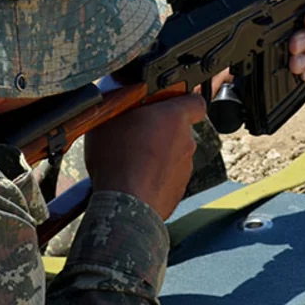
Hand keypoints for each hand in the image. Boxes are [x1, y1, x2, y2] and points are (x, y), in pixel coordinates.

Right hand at [83, 94, 205, 219]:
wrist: (125, 204)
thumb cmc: (118, 159)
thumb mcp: (110, 117)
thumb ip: (124, 104)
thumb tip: (122, 99)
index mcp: (175, 117)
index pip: (195, 101)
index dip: (183, 100)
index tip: (168, 102)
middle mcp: (186, 141)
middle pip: (178, 129)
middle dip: (160, 130)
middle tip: (136, 133)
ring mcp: (184, 168)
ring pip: (172, 154)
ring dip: (157, 154)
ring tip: (130, 160)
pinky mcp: (178, 190)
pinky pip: (167, 177)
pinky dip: (154, 176)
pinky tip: (134, 178)